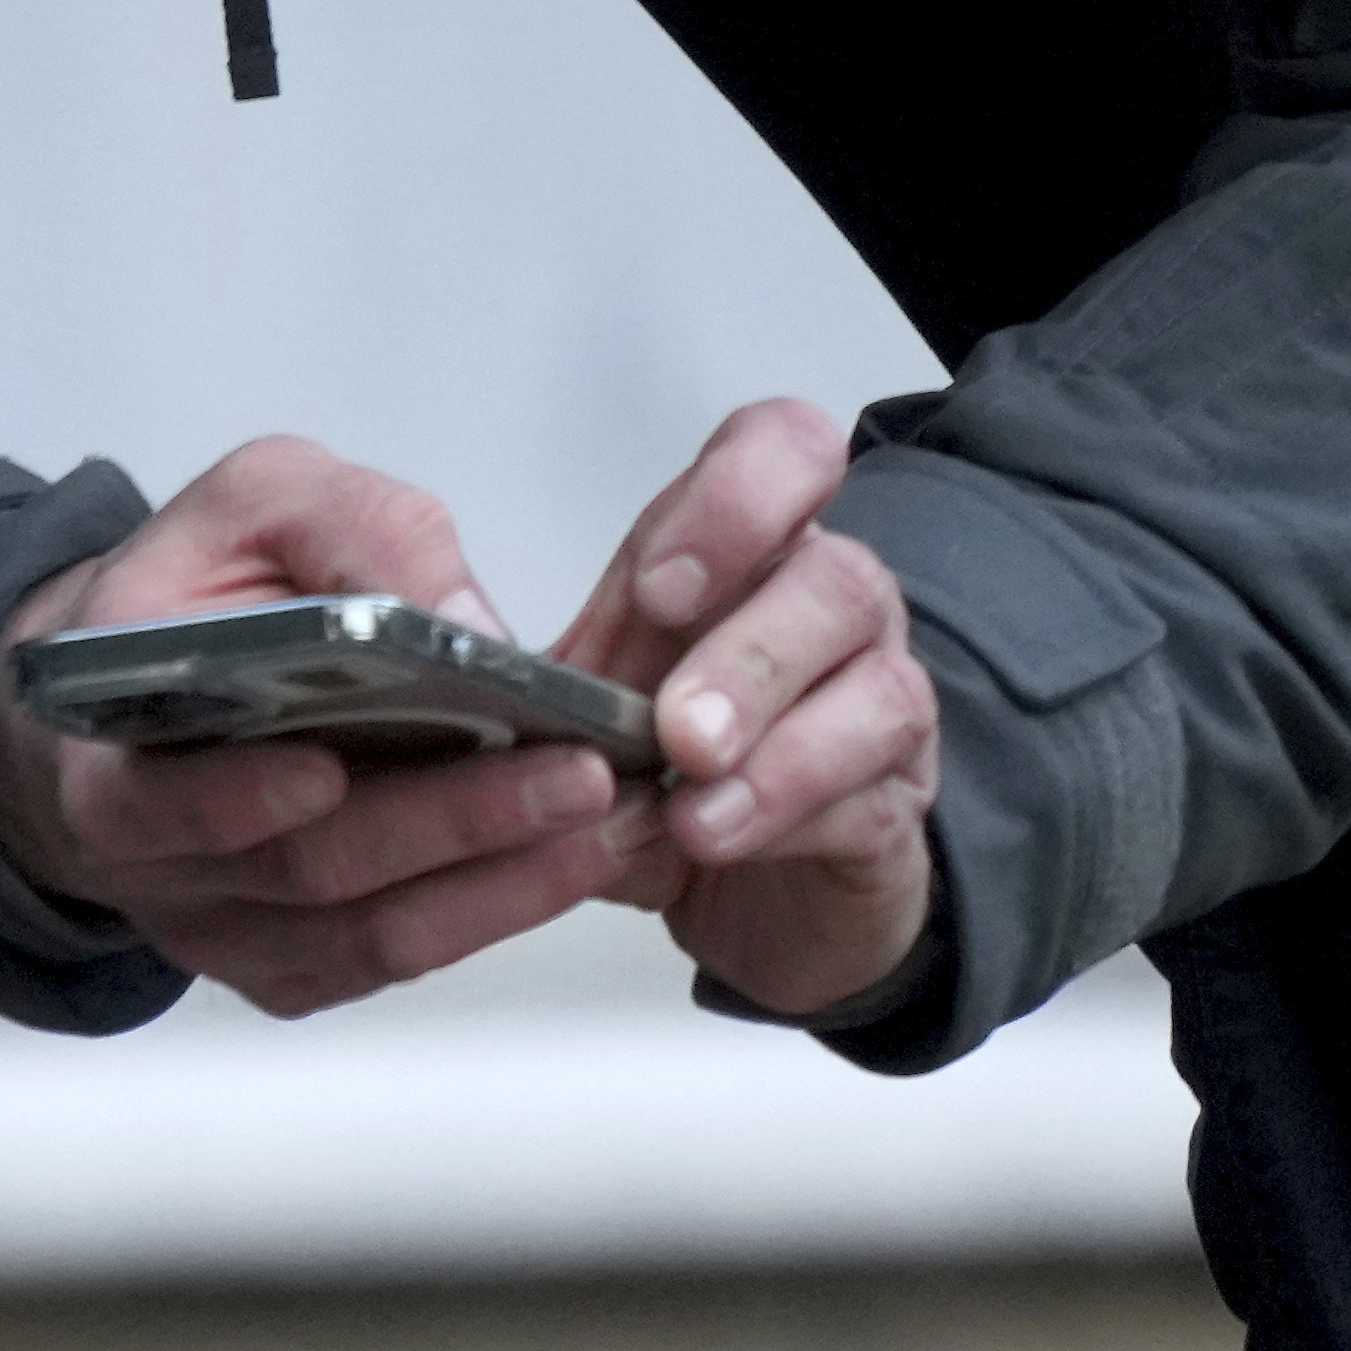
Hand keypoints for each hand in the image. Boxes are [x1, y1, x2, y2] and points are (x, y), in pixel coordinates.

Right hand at [0, 433, 651, 1015]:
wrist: (138, 690)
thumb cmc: (194, 592)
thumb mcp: (257, 504)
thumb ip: (353, 532)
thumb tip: (466, 623)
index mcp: (106, 742)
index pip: (156, 796)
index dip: (239, 796)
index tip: (328, 770)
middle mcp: (151, 861)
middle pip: (306, 870)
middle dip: (448, 825)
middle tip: (571, 779)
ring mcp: (221, 927)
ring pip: (365, 937)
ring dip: (497, 886)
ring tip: (606, 823)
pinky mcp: (284, 965)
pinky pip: (390, 962)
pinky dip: (489, 914)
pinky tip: (569, 860)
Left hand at [549, 394, 944, 1023]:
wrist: (756, 898)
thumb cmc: (668, 781)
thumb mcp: (578, 722)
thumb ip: (533, 693)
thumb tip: (455, 668)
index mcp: (748, 559)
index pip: (785, 452)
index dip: (737, 497)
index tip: (658, 589)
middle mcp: (828, 612)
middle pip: (839, 575)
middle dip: (748, 653)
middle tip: (675, 731)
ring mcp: (877, 702)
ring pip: (882, 684)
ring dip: (780, 750)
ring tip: (694, 811)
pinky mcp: (894, 803)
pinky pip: (875, 795)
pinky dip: (790, 819)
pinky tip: (719, 841)